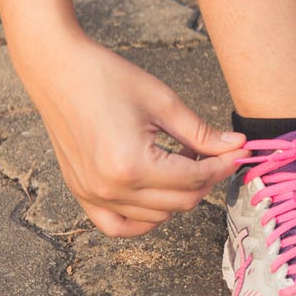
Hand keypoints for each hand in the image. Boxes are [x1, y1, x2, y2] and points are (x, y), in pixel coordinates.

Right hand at [13, 32, 248, 236]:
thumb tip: (236, 147)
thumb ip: (202, 133)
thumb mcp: (163, 102)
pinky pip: (119, 227)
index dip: (222, 166)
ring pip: (157, 216)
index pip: (194, 179)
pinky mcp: (82, 194)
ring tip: (179, 160)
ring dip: (178, 195)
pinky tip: (157, 195)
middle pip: (180, 203)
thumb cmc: (106, 77)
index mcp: (132, 165)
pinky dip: (144, 219)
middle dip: (205, 180)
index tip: (238, 152)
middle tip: (212, 153)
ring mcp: (93, 195)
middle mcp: (111, 188)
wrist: (57, 68)